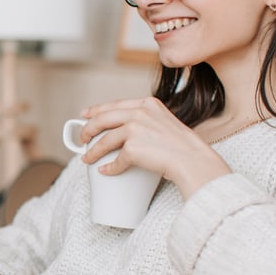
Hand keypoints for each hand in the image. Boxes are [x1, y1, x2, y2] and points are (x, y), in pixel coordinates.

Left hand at [79, 96, 229, 197]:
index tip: (85, 115)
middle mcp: (140, 112)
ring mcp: (135, 129)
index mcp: (148, 103)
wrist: (194, 160)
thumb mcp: (165, 122)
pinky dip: (109, 168)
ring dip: (92, 151)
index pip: (115, 104)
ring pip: (105, 140)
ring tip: (87, 158)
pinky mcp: (133, 147)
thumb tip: (125, 133)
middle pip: (103, 118)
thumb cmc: (183, 147)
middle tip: (82, 138)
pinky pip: (116, 160)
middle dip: (88, 129)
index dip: (96, 109)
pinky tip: (105, 171)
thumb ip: (147, 121)